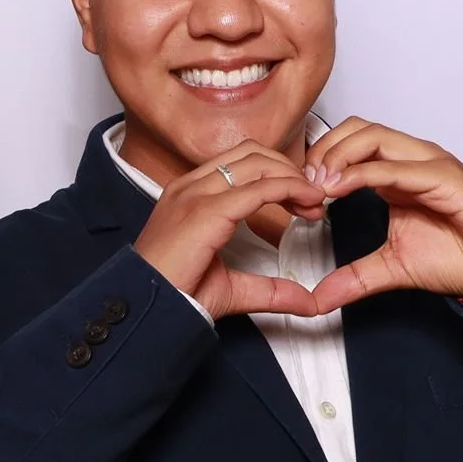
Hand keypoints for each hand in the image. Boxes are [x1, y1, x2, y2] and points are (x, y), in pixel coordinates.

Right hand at [132, 142, 327, 320]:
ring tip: (313, 202)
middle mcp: (191, 186)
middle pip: (252, 154)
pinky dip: (288, 189)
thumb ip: (270, 288)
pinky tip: (305, 203)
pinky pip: (258, 188)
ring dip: (292, 177)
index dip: (278, 173)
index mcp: (190, 193)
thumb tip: (307, 301)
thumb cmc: (176, 294)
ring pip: (257, 162)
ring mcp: (196, 194)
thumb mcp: (232, 286)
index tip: (304, 200)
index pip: (241, 162)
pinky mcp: (206, 210)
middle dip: (289, 170)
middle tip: (315, 200)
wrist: (148, 307)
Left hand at [305, 117, 462, 310]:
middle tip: (302, 184)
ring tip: (317, 185)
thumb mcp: (393, 268)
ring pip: (375, 136)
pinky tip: (340, 189)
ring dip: (338, 156)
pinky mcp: (447, 180)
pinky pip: (401, 166)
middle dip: (322, 151)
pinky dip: (365, 172)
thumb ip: (354, 278)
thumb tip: (318, 298)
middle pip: (357, 129)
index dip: (318, 160)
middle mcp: (412, 161)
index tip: (296, 191)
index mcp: (396, 173)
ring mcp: (430, 165)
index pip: (349, 144)